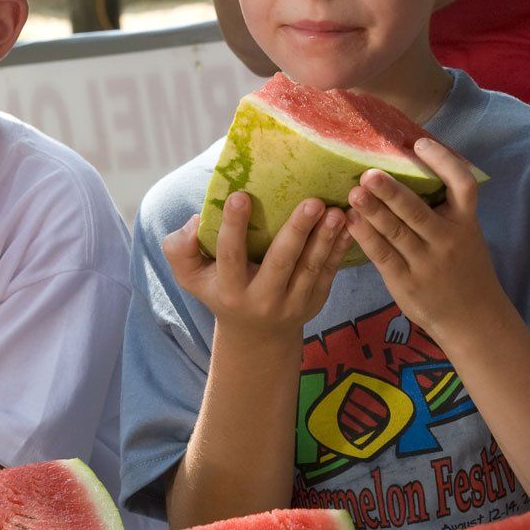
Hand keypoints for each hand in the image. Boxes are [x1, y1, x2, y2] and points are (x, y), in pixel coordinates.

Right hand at [165, 194, 349, 338]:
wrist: (256, 334)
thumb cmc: (219, 290)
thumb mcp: (191, 276)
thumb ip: (180, 249)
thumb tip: (196, 222)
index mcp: (229, 289)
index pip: (230, 256)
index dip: (234, 227)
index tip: (241, 195)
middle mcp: (262, 298)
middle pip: (281, 263)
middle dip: (297, 232)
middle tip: (312, 201)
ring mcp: (293, 303)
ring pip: (311, 268)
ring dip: (325, 238)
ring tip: (336, 211)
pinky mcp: (315, 301)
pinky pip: (329, 272)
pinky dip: (340, 248)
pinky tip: (350, 224)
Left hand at [345, 139, 504, 344]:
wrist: (472, 318)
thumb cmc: (464, 268)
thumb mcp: (466, 235)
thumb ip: (445, 210)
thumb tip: (409, 170)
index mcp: (466, 222)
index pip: (463, 185)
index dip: (443, 162)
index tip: (421, 143)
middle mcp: (448, 240)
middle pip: (418, 211)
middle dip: (392, 191)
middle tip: (368, 173)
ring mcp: (426, 263)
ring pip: (396, 232)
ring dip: (372, 211)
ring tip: (352, 194)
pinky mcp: (406, 282)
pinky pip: (383, 255)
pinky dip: (366, 237)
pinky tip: (350, 222)